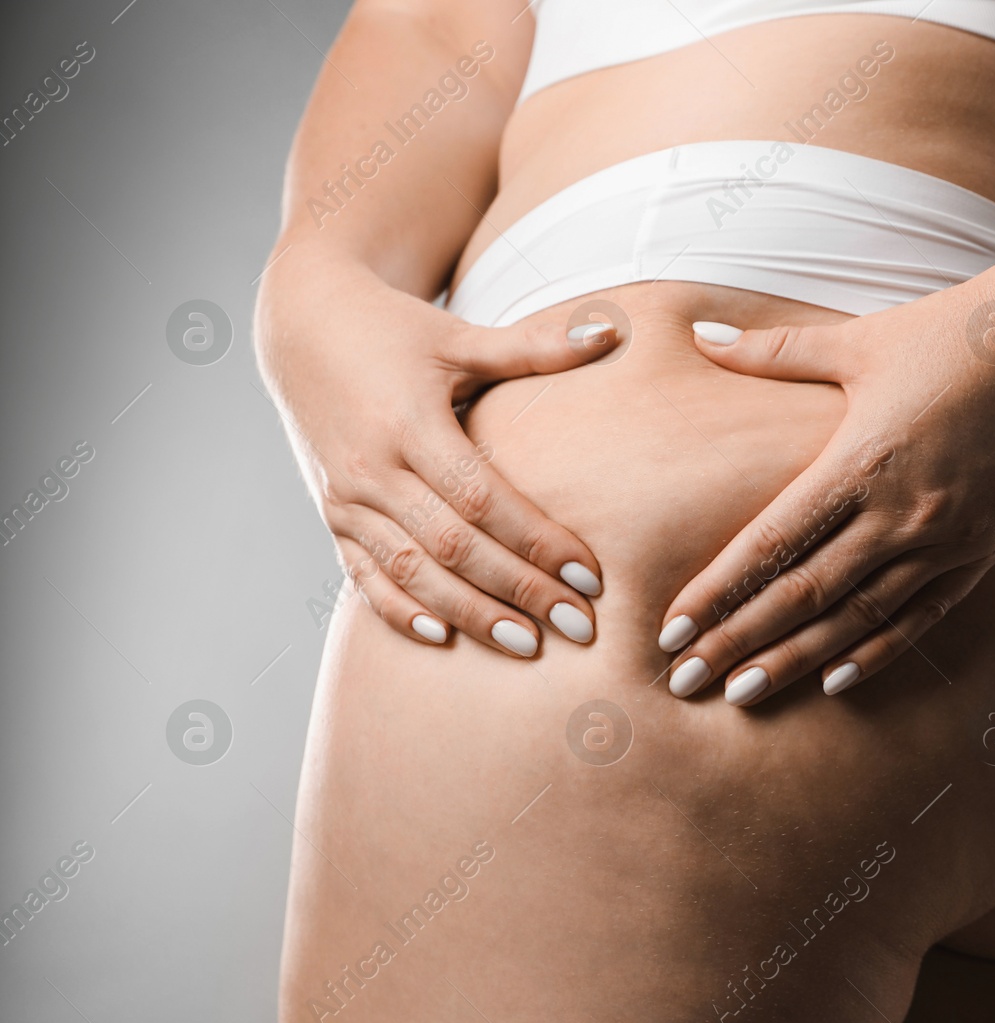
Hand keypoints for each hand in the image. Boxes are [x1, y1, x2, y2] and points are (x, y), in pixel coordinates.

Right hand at [255, 251, 619, 656]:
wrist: (304, 327)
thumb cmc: (396, 330)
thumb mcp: (461, 335)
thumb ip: (537, 344)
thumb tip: (612, 330)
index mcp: (408, 423)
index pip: (481, 498)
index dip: (536, 541)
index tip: (590, 576)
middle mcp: (371, 468)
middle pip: (453, 547)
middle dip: (519, 592)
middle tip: (580, 628)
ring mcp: (346, 499)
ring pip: (411, 572)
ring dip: (470, 613)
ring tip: (528, 646)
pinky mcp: (332, 516)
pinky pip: (364, 576)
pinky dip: (399, 610)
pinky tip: (443, 638)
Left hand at [655, 279, 994, 704]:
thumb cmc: (956, 332)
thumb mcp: (859, 339)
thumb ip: (775, 350)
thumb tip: (697, 334)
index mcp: (863, 460)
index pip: (774, 544)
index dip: (719, 593)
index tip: (672, 631)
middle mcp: (903, 512)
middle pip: (805, 595)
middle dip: (740, 642)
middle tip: (686, 683)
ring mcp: (947, 539)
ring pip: (858, 618)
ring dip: (798, 659)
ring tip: (745, 693)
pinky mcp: (983, 549)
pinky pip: (921, 615)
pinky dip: (877, 651)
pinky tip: (837, 681)